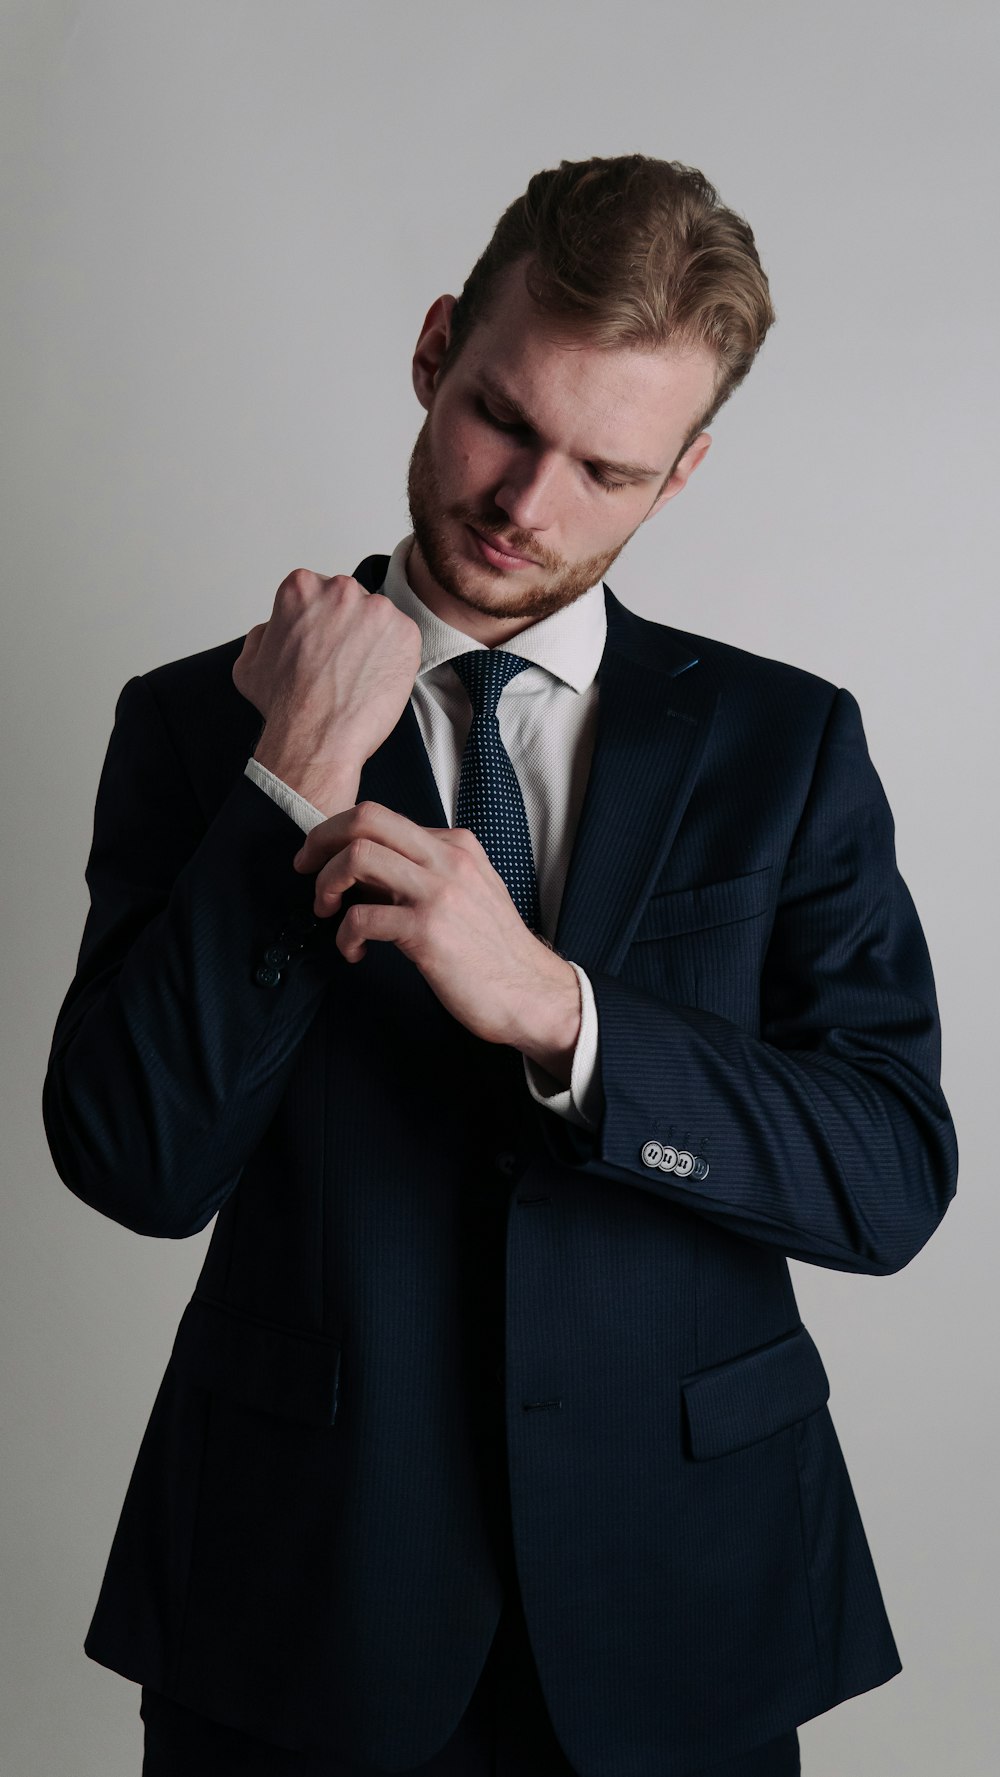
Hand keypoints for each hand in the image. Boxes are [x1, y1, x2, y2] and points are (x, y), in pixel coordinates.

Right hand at [232, 570, 422, 805]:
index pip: (319, 594)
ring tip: (357, 677)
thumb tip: (273, 627)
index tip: (320, 647)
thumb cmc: (284, 705)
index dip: (320, 624)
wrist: (316, 738)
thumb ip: (262, 633)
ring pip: (378, 620)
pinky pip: (403, 640)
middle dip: (348, 629)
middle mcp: (340, 589)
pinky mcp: (406, 632)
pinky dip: (394, 659)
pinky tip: (375, 682)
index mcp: (302, 587)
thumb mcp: (250, 662)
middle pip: (351, 602)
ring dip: (372, 642)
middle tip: (339, 665)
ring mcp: (377, 609)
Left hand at [292, 801, 581, 1067]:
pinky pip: (361, 917)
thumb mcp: (467, 893)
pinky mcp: (428, 932)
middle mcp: (447, 859)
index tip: (321, 858)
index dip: (339, 834)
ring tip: (327, 912)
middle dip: (321, 840)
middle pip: (365, 818)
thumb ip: (423, 875)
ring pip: (358, 856)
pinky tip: (354, 952)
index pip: (381, 817)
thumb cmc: (494, 951)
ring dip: (326, 884)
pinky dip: (345, 935)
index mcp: (455, 846)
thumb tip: (365, 875)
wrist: (532, 993)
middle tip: (305, 869)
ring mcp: (438, 893)